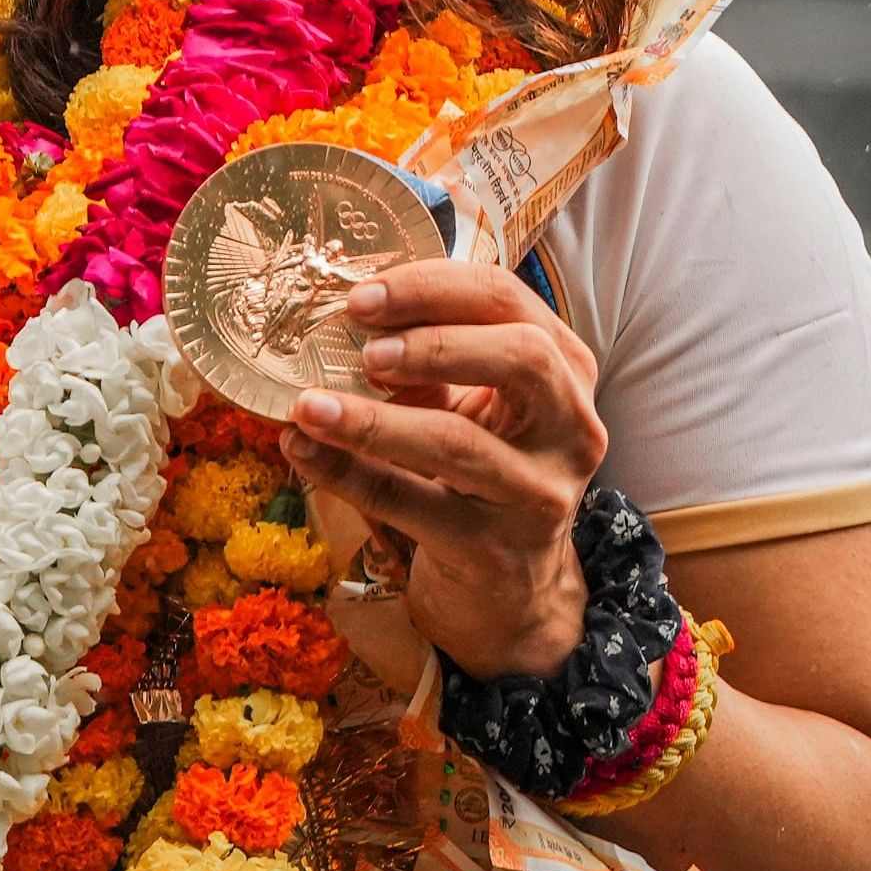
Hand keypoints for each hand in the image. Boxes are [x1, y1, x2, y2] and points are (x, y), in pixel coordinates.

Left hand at [280, 258, 604, 681]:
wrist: (509, 583)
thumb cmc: (480, 465)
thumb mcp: (469, 400)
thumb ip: (424, 354)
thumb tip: (333, 315)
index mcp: (563, 367)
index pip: (506, 299)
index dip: (430, 287)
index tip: (359, 296)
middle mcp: (570, 426)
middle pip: (521, 358)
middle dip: (432, 343)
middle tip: (362, 350)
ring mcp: (538, 492)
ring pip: (459, 444)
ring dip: (373, 420)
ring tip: (309, 405)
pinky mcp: (494, 548)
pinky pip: (412, 504)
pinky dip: (347, 473)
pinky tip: (301, 450)